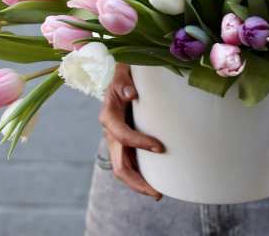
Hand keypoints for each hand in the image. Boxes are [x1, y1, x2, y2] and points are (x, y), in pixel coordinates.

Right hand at [98, 63, 164, 200]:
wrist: (118, 76)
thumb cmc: (123, 74)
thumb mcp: (122, 74)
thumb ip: (124, 83)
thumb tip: (131, 94)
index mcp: (108, 116)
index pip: (122, 136)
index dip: (139, 143)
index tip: (159, 147)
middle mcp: (110, 132)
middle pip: (119, 165)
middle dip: (137, 181)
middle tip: (157, 193)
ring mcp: (117, 140)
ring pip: (124, 168)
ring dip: (139, 183)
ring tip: (158, 193)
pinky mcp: (124, 142)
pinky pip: (130, 162)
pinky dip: (141, 173)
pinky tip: (155, 180)